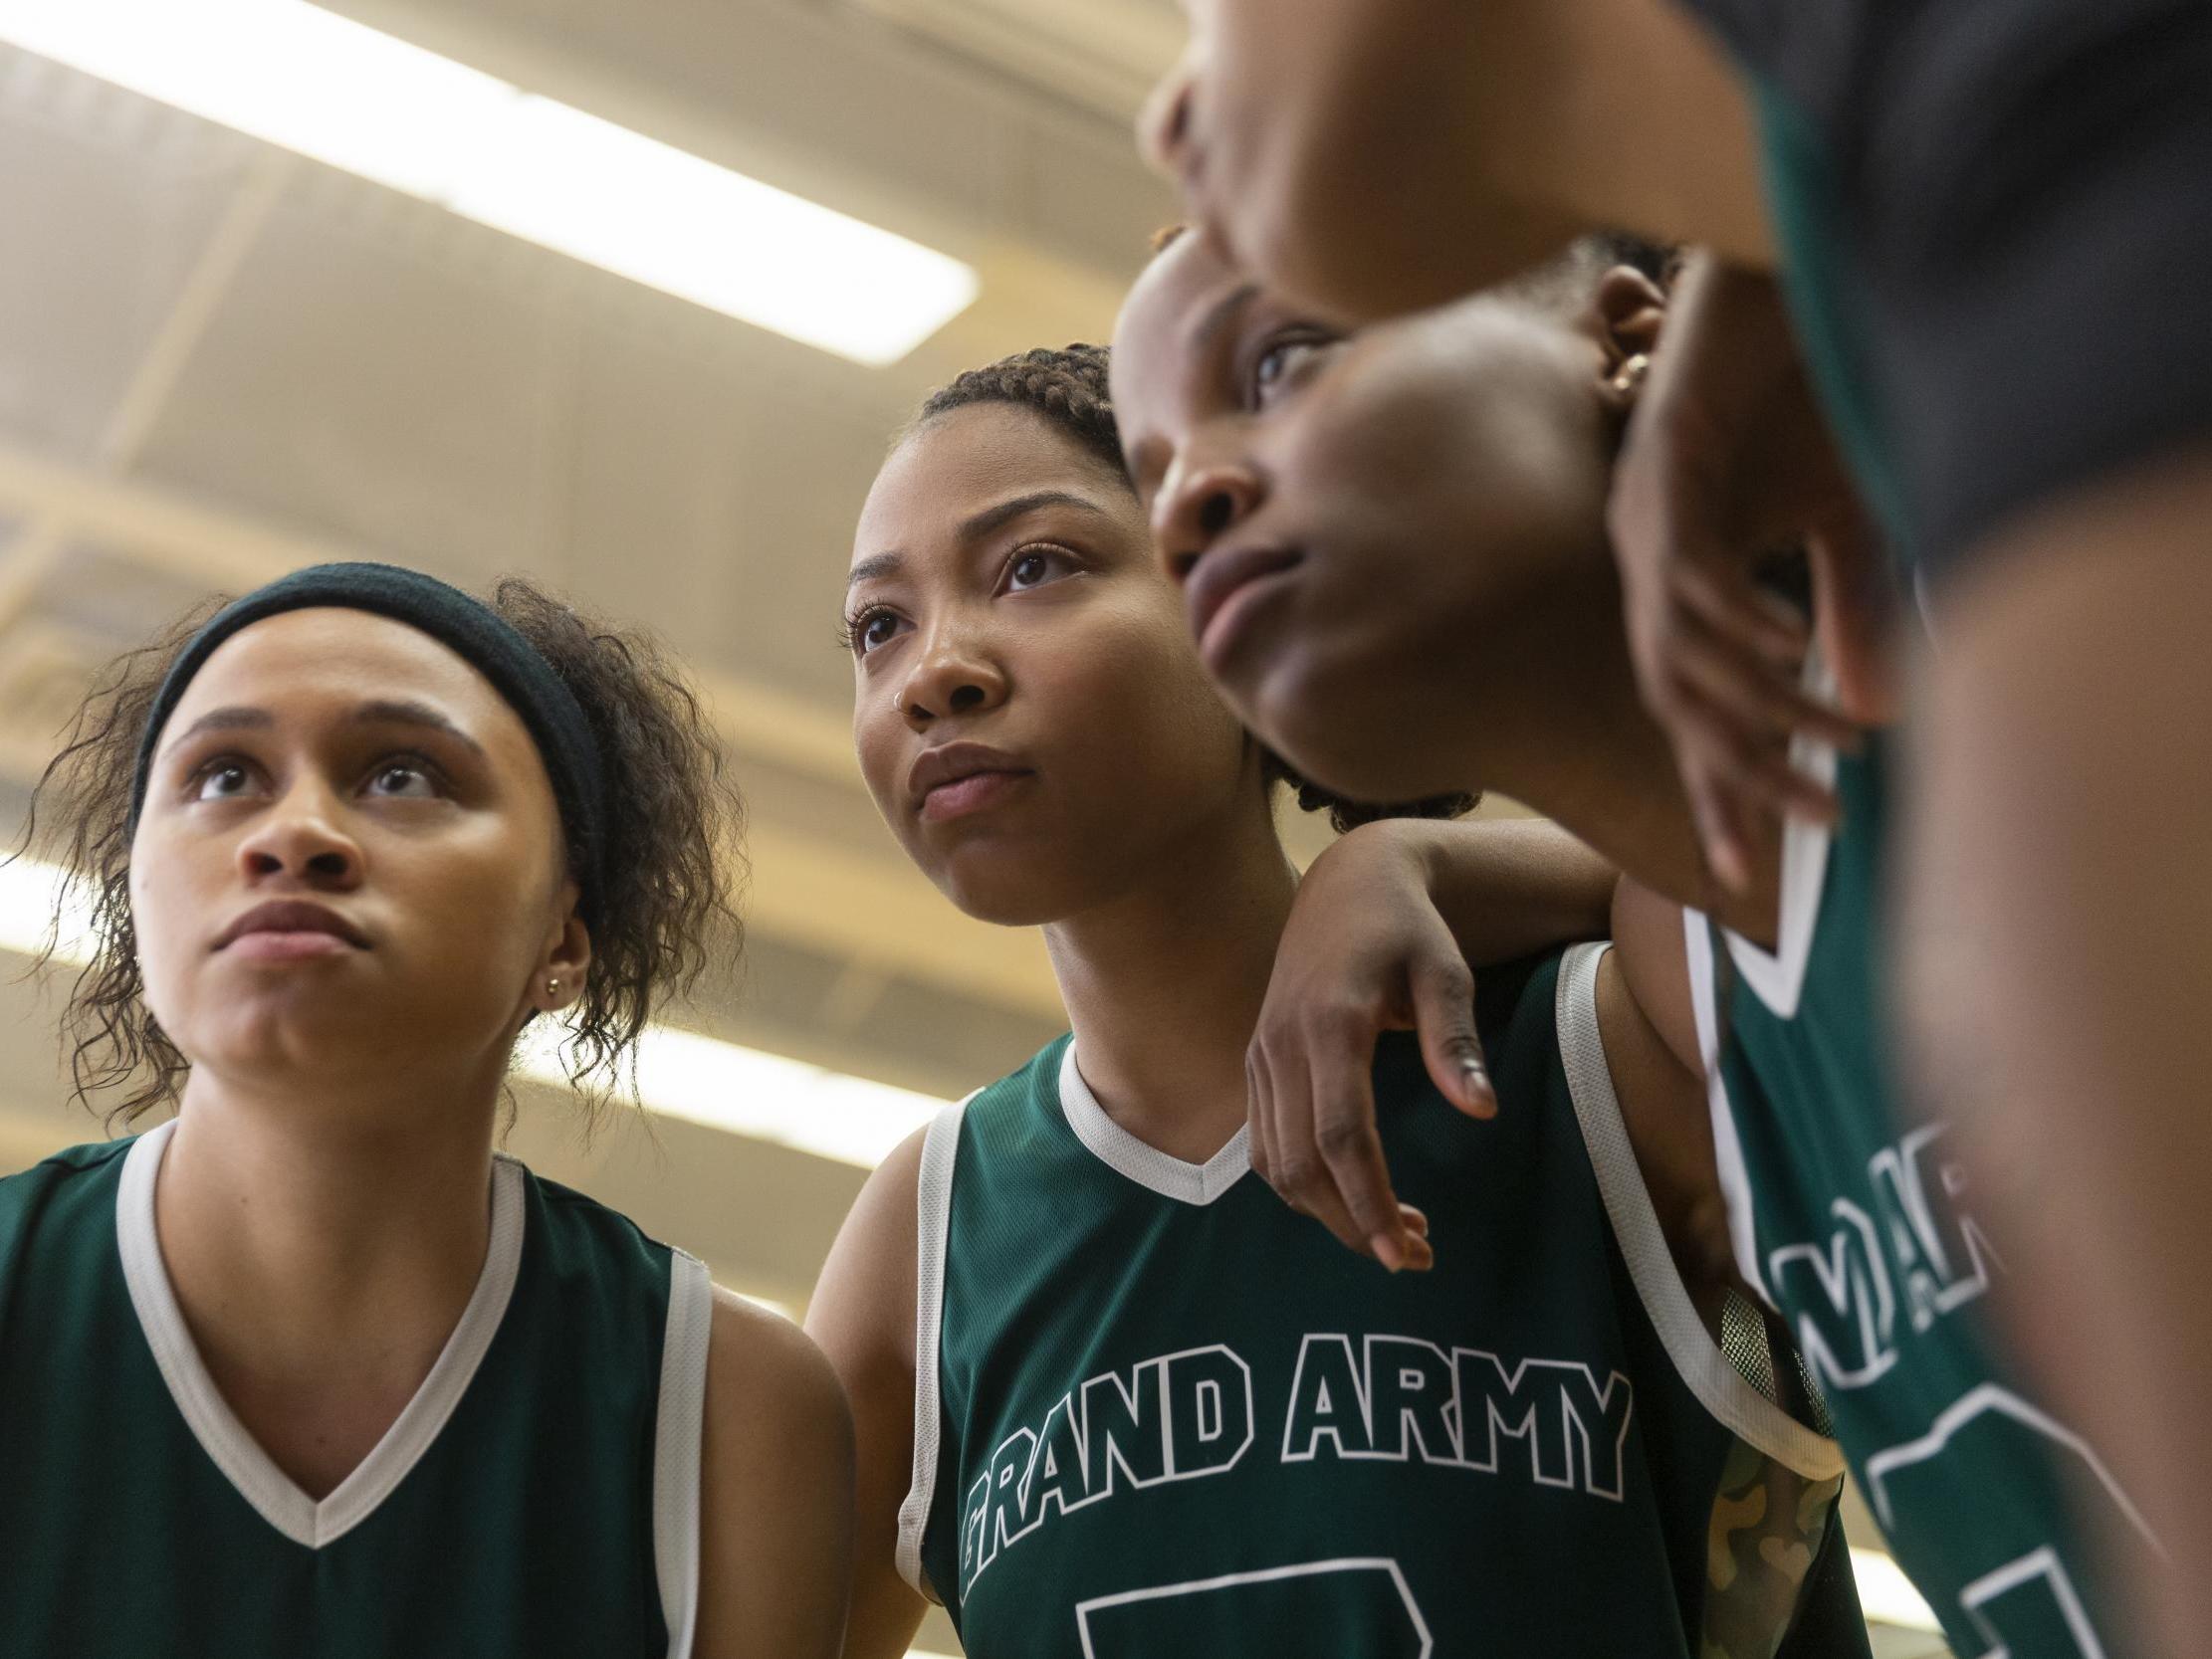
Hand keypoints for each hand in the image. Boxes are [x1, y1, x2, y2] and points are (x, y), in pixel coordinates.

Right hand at [1248, 821, 1499, 1269]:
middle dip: (1353, 1223)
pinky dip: (1303, 1185)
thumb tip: (1481, 1111)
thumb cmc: (1407, 929)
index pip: (1341, 1134)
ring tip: (1393, 1232)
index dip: (1369, 1200)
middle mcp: (1283, 1044)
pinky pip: (1265, 1144)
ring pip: (1275, 1164)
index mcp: (1331, 1023)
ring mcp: (1261, 1055)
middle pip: (1302, 1163)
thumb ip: (1454, 1039)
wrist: (1346, 885)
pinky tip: (1352, 1195)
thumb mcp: (1445, 970)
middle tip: (1413, 1256)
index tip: (1406, 1249)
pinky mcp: (1257, 1063)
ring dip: (1327, 1212)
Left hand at [1608, 255, 1895, 892]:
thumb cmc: (1791, 391)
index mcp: (1673, 580)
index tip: (1737, 870)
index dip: (1712, 787)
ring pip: (1684, 649)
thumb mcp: (1829, 512)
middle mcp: (1644, 562)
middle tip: (1809, 827)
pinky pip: (1687, 564)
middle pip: (1677, 702)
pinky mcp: (1659, 463)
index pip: (1688, 707)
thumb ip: (1838, 602)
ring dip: (1761, 703)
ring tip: (1834, 742)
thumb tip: (1870, 705)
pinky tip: (1784, 652)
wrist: (1761, 274)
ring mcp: (1641, 516)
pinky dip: (1734, 613)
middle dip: (1737, 774)